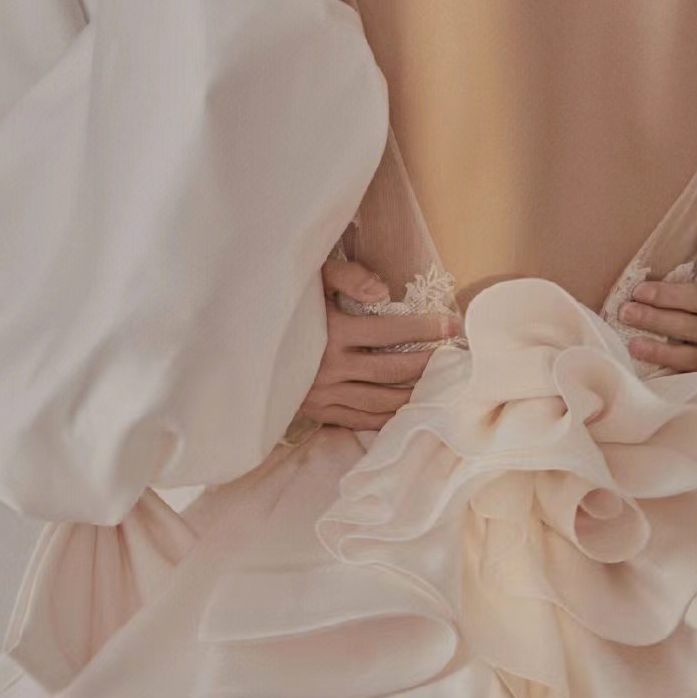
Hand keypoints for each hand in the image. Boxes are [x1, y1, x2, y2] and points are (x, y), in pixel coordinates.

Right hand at [296, 259, 459, 430]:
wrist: (240, 344)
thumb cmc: (283, 305)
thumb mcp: (310, 279)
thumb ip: (347, 277)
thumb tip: (384, 291)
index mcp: (331, 332)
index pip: (388, 332)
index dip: (424, 328)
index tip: (451, 325)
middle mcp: (329, 367)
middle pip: (390, 370)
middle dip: (427, 363)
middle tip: (456, 357)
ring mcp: (323, 394)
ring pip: (379, 400)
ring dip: (413, 395)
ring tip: (441, 387)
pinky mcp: (317, 411)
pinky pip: (359, 420)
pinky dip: (386, 419)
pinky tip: (408, 413)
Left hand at [621, 224, 696, 371]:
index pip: (694, 298)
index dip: (666, 296)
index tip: (639, 291)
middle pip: (684, 325)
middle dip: (653, 319)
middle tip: (625, 312)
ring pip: (686, 355)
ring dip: (658, 350)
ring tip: (632, 345)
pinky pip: (688, 374)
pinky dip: (668, 371)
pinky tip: (646, 370)